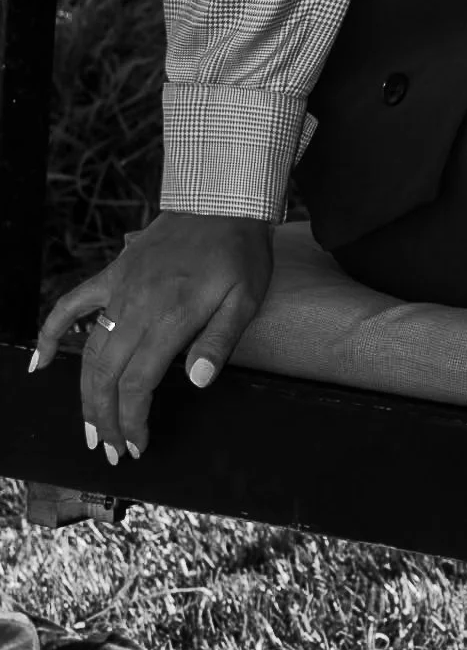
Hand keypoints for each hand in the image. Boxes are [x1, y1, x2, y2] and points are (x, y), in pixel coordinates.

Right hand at [31, 210, 273, 465]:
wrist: (223, 199)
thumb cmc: (239, 252)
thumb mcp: (245, 297)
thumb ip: (220, 341)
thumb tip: (198, 382)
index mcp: (170, 316)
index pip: (137, 384)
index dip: (132, 421)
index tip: (136, 447)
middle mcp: (137, 306)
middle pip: (107, 375)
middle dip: (105, 420)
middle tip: (111, 450)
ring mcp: (119, 289)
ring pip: (88, 351)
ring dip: (85, 394)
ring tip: (90, 429)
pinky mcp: (113, 274)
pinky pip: (71, 304)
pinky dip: (50, 333)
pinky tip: (38, 364)